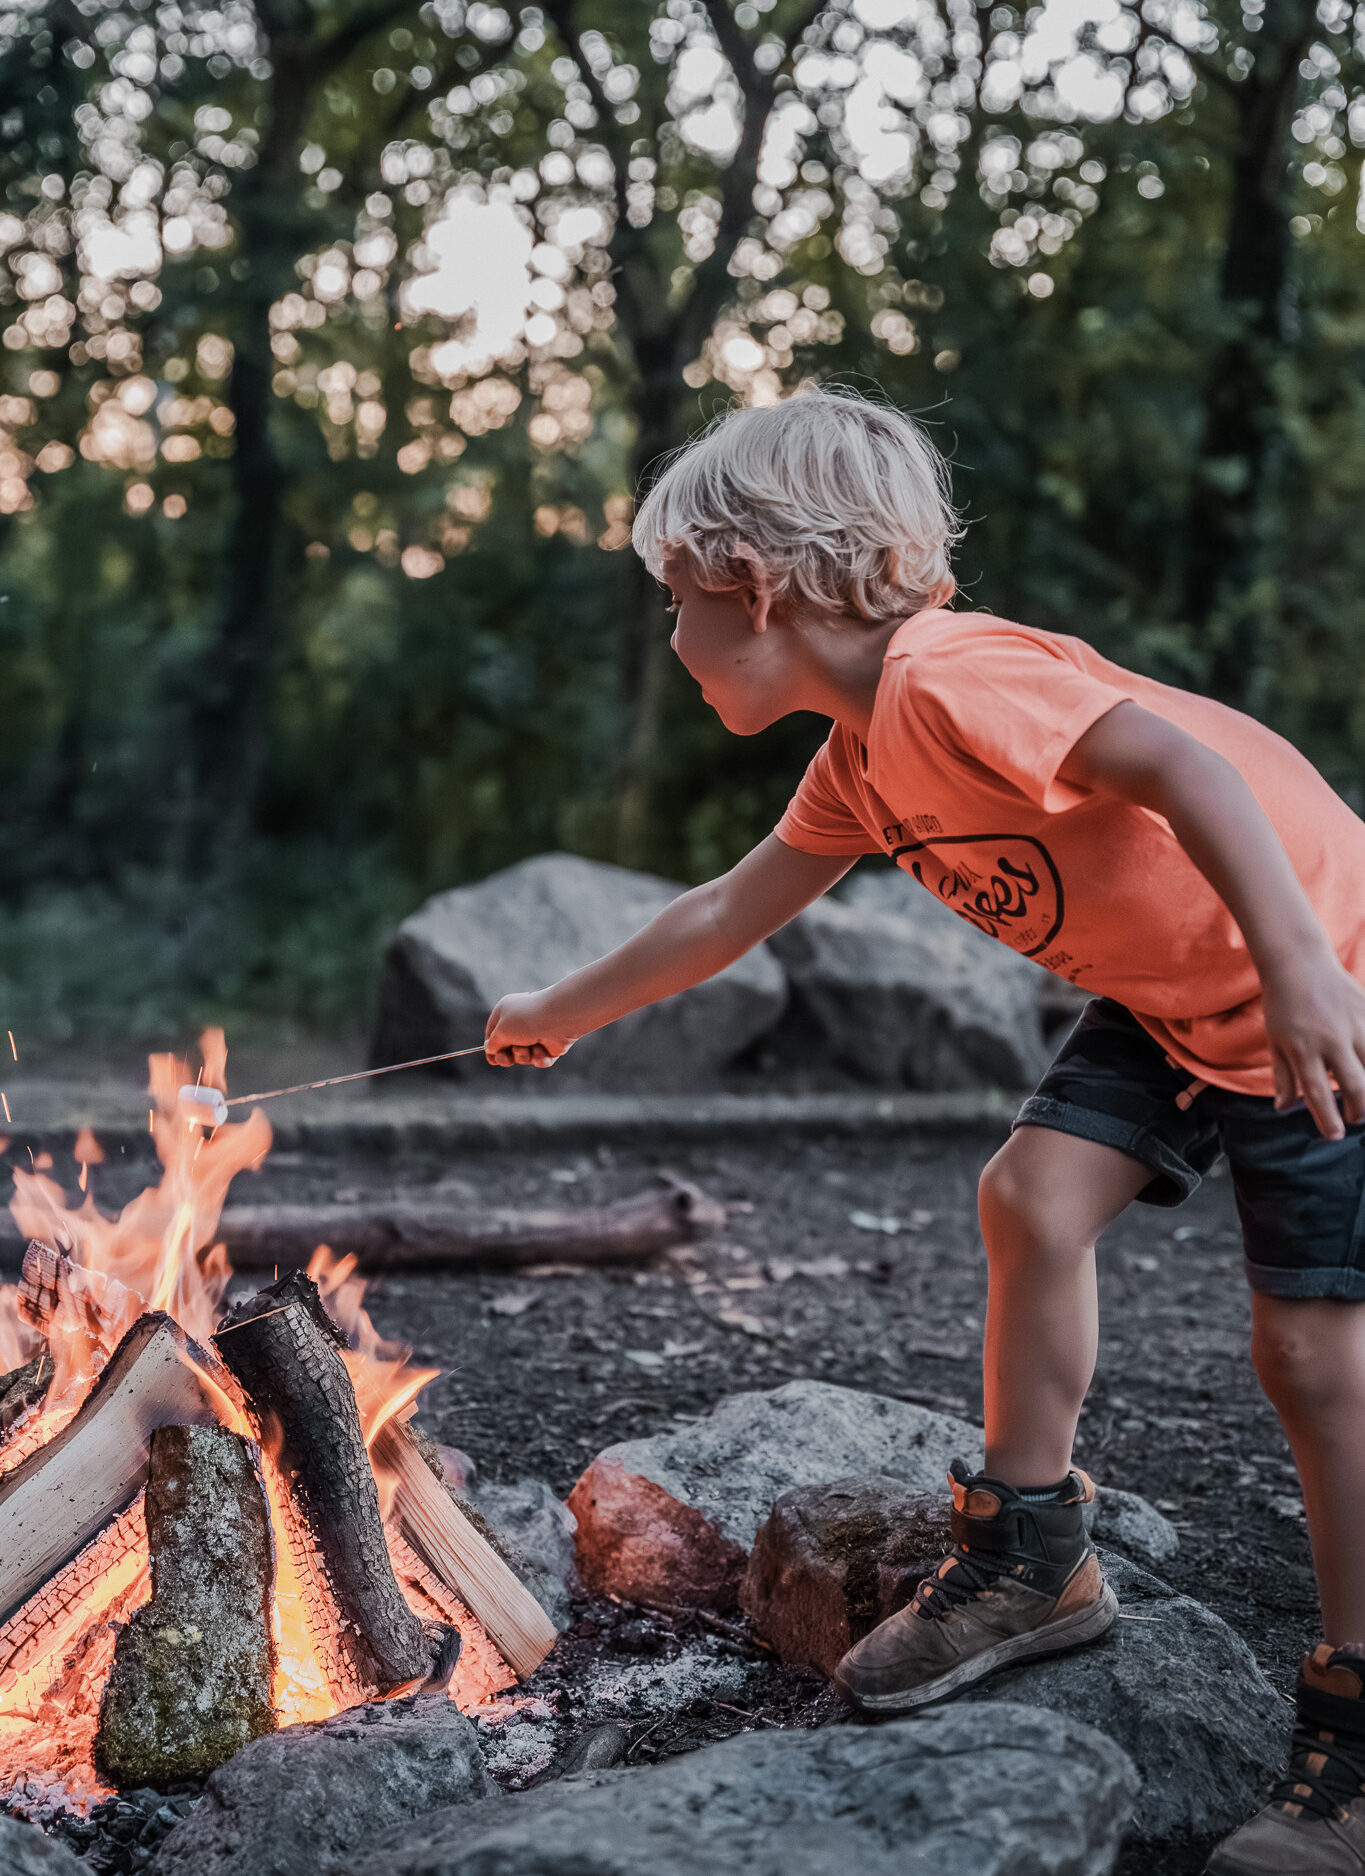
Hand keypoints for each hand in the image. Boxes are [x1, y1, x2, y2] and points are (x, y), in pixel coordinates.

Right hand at [484, 991, 577, 1068]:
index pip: (493, 1032)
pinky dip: (539, 1058)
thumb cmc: (526, 1020)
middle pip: (507, 1048)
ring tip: (529, 1046)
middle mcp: (521, 1023)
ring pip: (523, 1056)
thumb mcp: (501, 1031)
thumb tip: (490, 1049)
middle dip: (506, 1057)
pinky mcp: (550, 1046)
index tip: (491, 1058)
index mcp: (507, 1012)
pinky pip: (539, 1060)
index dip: (491, 1047)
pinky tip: (543, 1049)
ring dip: (523, 1055)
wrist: (559, 1019)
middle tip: (507, 1058)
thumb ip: (493, 1043)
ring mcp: (536, 1035)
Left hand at [1262, 952, 1364, 1138]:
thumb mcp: (1275, 1041)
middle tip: (1355, 1119)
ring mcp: (1353, 1025)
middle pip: (1354, 1085)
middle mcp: (1330, 1039)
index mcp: (1303, 1048)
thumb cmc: (1283, 1005)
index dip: (1328, 1118)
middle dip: (1358, 1109)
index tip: (1334, 1135)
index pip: (1318, 1093)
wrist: (1299, 963)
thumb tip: (1284, 1109)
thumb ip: (1283, 1076)